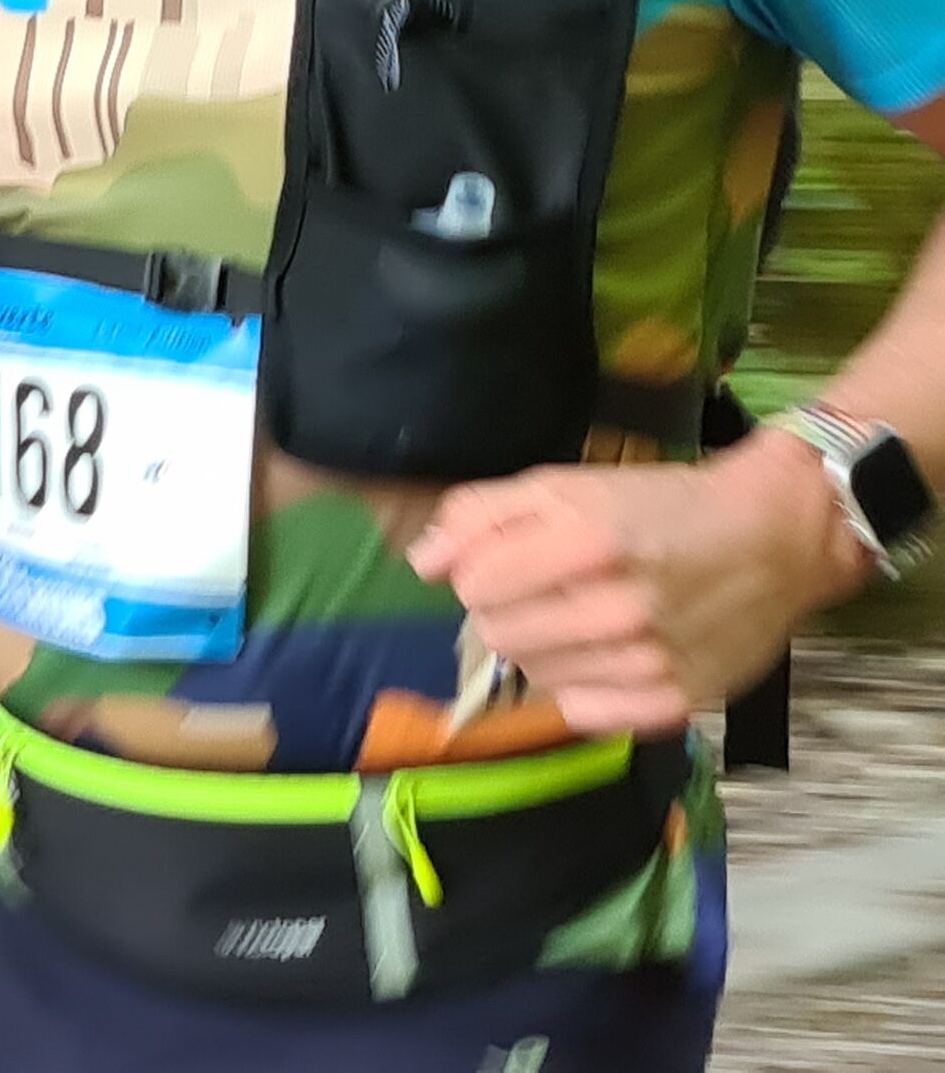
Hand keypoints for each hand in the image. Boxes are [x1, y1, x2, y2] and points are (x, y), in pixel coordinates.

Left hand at [405, 428, 869, 735]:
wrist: (776, 535)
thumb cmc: (662, 506)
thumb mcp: (566, 485)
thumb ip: (481, 514)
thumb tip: (422, 562)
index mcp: (587, 541)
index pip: (473, 585)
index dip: (480, 570)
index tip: (511, 561)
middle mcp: (618, 607)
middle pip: (498, 633)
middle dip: (508, 609)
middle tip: (552, 588)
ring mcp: (650, 660)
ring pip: (535, 675)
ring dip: (545, 647)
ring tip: (586, 617)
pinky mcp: (676, 701)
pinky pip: (583, 712)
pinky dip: (583, 688)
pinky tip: (607, 655)